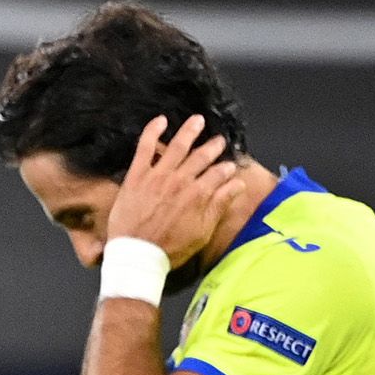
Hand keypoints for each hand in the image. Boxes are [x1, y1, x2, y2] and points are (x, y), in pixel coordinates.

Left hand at [105, 115, 245, 267]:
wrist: (137, 254)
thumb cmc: (170, 248)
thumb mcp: (203, 231)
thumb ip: (220, 205)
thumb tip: (238, 185)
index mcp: (199, 194)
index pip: (219, 174)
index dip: (226, 168)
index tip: (229, 166)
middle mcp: (181, 180)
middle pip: (202, 156)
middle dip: (213, 147)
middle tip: (219, 140)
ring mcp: (158, 175)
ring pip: (178, 146)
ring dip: (190, 131)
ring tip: (197, 120)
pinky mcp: (137, 175)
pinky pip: (145, 147)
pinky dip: (153, 131)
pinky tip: (161, 120)